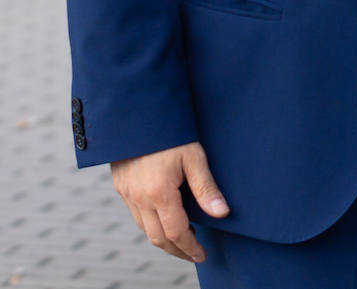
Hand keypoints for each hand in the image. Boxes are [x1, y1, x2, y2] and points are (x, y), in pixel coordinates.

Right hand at [110, 142, 228, 262]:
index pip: (175, 233)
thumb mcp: (194, 157)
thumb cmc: (170, 133)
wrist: (137, 114)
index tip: (202, 255)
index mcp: (159, 193)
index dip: (190, 248)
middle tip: (194, 254)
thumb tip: (222, 213)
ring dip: (163, 239)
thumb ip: (207, 188)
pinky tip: (164, 220)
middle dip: (176, 250)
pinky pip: (136, 215)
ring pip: (144, 228)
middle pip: (157, 238)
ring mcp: (127, 194)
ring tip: (183, 240)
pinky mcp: (121, 186)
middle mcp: (139, 198)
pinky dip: (151, 225)